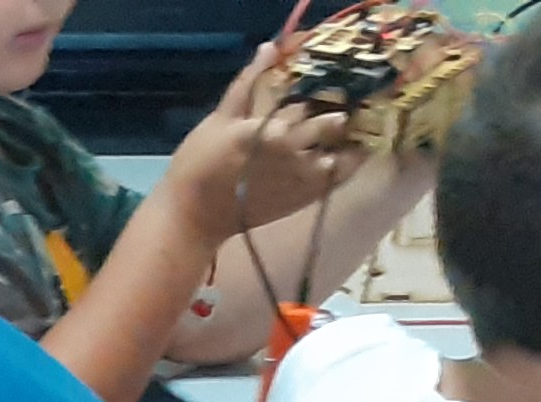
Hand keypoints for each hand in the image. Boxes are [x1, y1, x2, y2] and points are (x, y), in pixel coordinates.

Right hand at [166, 46, 353, 245]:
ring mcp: (304, 175)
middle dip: (332, 117)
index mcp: (273, 127)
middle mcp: (296, 149)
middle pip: (330, 123)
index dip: (308, 100)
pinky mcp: (308, 196)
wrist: (194, 215)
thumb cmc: (198, 165)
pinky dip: (347, 162)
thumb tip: (270, 47)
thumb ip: (247, 84)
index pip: (305, 103)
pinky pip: (342, 173)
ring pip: (341, 148)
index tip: (310, 99)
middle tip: (331, 116)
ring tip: (340, 137)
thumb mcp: (219, 120)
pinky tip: (339, 156)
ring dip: (343, 140)